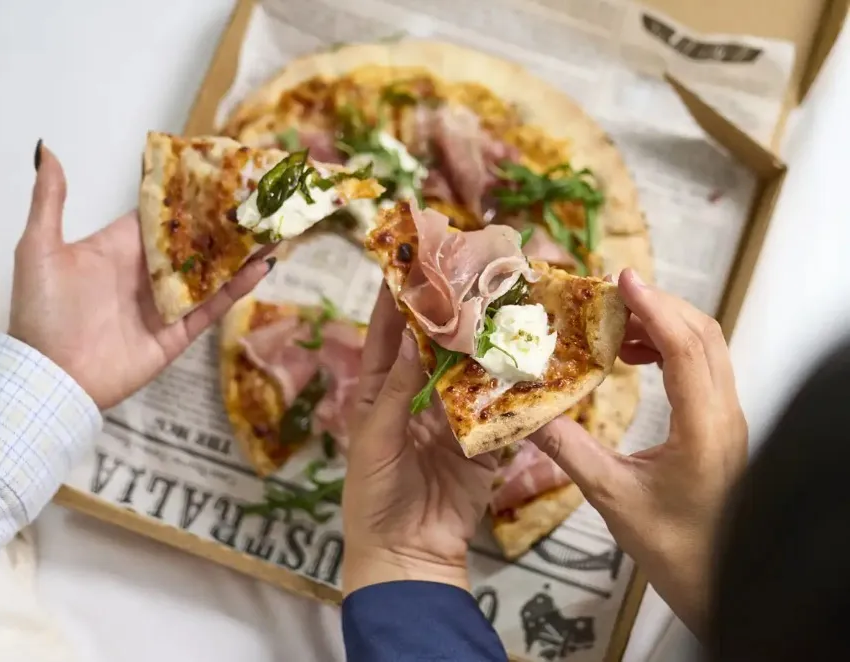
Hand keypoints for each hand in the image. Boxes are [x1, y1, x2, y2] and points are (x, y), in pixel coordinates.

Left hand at [8, 143, 274, 409]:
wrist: (51, 376)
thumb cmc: (42, 312)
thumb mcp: (40, 248)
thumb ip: (50, 200)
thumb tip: (47, 149)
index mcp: (119, 247)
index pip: (162, 216)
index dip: (190, 195)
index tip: (219, 172)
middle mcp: (147, 272)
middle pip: (196, 241)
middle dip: (226, 222)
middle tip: (259, 199)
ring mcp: (166, 303)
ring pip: (213, 272)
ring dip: (242, 252)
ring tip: (273, 229)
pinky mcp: (179, 332)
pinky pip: (214, 306)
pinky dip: (238, 288)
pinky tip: (262, 267)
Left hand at [342, 286, 496, 593]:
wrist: (406, 555)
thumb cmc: (374, 496)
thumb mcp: (375, 438)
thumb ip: (397, 391)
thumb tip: (413, 338)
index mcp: (379, 394)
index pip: (387, 337)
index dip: (394, 301)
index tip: (406, 262)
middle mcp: (417, 399)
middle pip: (434, 347)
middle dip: (449, 314)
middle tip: (468, 275)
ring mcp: (451, 419)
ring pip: (469, 373)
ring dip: (483, 346)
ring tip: (502, 307)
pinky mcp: (481, 444)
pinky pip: (497, 412)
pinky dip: (511, 392)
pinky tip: (527, 362)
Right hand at [530, 269, 747, 634]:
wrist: (719, 582)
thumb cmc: (671, 547)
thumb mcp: (611, 496)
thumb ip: (568, 448)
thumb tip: (524, 412)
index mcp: (702, 428)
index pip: (685, 347)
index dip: (654, 308)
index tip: (621, 280)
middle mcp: (724, 414)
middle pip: (703, 334)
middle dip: (658, 305)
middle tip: (608, 296)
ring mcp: (727, 418)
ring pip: (706, 347)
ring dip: (665, 324)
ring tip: (616, 324)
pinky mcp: (721, 425)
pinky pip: (702, 367)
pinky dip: (671, 347)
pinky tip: (634, 358)